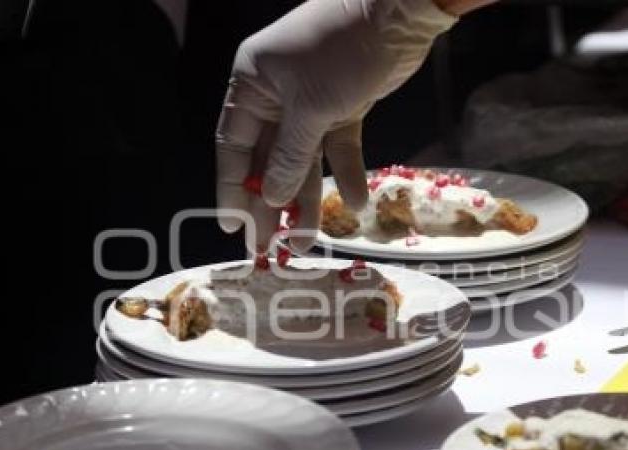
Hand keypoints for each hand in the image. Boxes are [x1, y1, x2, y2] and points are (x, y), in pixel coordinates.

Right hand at [215, 0, 455, 254]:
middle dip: (269, 204)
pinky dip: (345, 173)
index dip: (231, 189)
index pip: (232, 146)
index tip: (233, 228)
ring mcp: (311, 102)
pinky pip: (338, 148)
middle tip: (268, 248)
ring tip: (306, 240)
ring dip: (305, 197)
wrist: (396, 13)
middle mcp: (276, 96)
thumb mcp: (310, 109)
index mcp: (252, 85)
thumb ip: (289, 157)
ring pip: (303, 159)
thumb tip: (271, 198)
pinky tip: (353, 203)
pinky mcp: (345, 106)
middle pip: (266, 159)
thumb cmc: (339, 52)